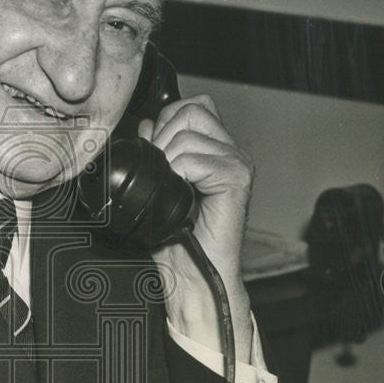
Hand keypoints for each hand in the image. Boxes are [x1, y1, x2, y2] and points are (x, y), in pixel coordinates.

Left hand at [137, 95, 253, 360]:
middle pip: (191, 110)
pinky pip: (194, 158)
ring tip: (168, 187)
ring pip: (189, 133)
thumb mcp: (157, 186)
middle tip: (159, 171)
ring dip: (167, 158)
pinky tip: (179, 195)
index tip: (154, 154)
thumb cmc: (175, 240)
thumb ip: (156, 151)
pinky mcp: (237, 179)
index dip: (165, 121)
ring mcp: (237, 163)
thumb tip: (146, 125)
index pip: (192, 106)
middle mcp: (231, 151)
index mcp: (215, 149)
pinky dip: (177, 173)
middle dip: (163, 135)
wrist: (192, 276)